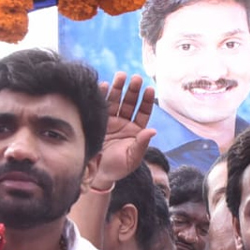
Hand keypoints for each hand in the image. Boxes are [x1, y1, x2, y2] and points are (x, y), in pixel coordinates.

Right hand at [91, 72, 155, 191]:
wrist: (97, 173)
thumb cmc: (118, 168)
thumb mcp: (133, 158)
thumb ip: (142, 144)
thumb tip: (153, 131)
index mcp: (136, 130)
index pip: (143, 112)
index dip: (146, 101)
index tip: (149, 89)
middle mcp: (124, 123)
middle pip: (130, 103)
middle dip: (133, 90)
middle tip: (136, 78)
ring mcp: (111, 121)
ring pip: (116, 101)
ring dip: (118, 88)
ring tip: (121, 75)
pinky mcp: (97, 121)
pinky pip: (100, 106)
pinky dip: (101, 95)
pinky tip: (103, 85)